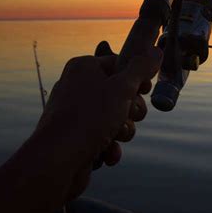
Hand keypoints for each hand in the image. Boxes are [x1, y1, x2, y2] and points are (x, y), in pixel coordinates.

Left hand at [36, 47, 161, 199]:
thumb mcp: (122, 88)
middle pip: (121, 93)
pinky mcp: (77, 137)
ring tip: (114, 136)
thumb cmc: (88, 118)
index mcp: (84, 68)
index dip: (136, 77)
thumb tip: (155, 51)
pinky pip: (104, 137)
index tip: (145, 89)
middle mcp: (78, 87)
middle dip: (131, 110)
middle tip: (127, 115)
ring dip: (122, 130)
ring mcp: (77, 113)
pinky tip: (106, 153)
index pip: (120, 63)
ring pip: (115, 118)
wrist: (56, 162)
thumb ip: (141, 68)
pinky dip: (109, 146)